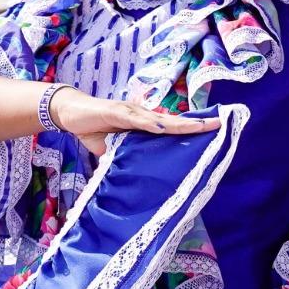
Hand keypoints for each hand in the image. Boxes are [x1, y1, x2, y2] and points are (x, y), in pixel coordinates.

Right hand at [49, 88, 218, 155]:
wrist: (69, 113)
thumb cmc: (93, 128)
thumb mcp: (112, 150)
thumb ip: (123, 160)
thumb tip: (131, 177)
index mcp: (144, 125)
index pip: (172, 127)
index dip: (191, 128)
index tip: (213, 130)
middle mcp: (141, 115)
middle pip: (173, 121)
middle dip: (196, 123)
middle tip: (218, 124)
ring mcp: (130, 112)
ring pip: (159, 118)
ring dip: (179, 123)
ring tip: (199, 127)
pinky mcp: (115, 111)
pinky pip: (135, 118)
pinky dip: (148, 123)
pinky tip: (162, 127)